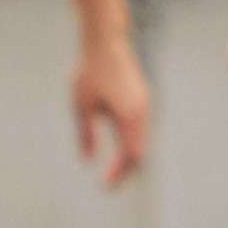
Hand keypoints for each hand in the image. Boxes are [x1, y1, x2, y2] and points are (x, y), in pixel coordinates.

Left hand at [72, 36, 152, 189]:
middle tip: (108, 183)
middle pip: (141, 151)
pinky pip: (141, 129)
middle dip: (126, 170)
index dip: (119, 173)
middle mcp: (143, 113)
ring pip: (143, 140)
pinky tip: (119, 146)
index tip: (105, 186)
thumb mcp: (81, 106)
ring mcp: (145, 105)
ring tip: (114, 169)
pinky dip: (132, 142)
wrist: (105, 41)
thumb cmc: (90, 71)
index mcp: (130, 116)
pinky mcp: (142, 99)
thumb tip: (88, 160)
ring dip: (130, 156)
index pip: (131, 156)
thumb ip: (86, 135)